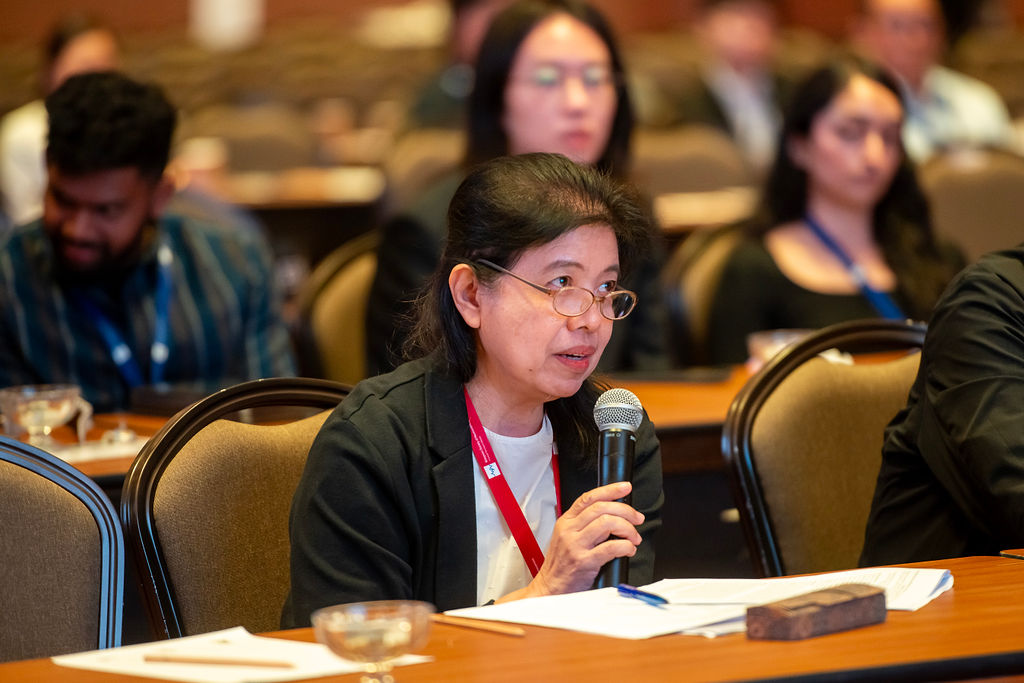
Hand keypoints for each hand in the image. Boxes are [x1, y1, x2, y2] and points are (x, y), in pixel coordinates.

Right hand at [498, 481, 643, 602]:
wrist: (550, 588)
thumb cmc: (562, 565)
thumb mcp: (567, 538)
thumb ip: (584, 524)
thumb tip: (613, 514)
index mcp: (566, 521)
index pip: (589, 498)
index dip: (610, 490)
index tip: (625, 488)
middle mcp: (569, 530)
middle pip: (601, 508)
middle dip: (626, 511)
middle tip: (637, 519)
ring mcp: (575, 545)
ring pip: (607, 523)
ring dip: (627, 528)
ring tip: (633, 537)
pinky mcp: (583, 562)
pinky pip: (610, 547)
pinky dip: (625, 546)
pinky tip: (629, 549)